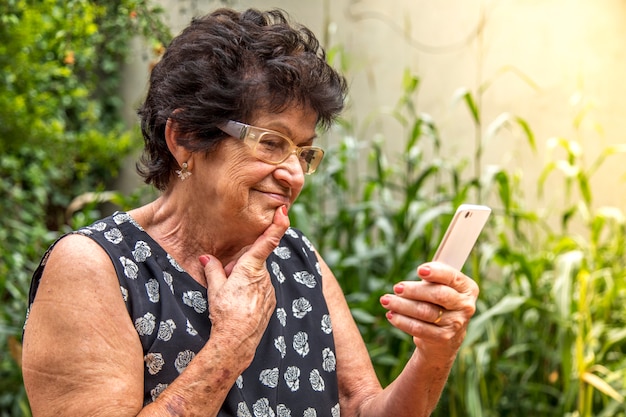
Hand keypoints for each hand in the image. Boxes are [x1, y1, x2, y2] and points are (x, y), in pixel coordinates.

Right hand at [199, 206, 289, 361]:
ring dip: (243, 281)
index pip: (267, 241)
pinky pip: (260, 290)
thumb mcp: (215, 289)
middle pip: (251, 262)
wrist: (237, 342)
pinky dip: (250, 292)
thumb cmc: (225, 312)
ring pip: (255, 277)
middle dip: (238, 267)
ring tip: (231, 298)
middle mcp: (264, 276)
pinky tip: (240, 305)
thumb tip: (206, 258)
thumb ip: (213, 269)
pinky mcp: (271, 302)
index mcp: (251, 268)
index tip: (284, 211)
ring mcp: (269, 290)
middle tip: (225, 281)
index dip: (277, 225)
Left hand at [380, 262, 478, 357]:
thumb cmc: (439, 303)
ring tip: (386, 300)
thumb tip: (421, 271)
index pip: (452, 277)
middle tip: (397, 288)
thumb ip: (434, 276)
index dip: (436, 272)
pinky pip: (419, 328)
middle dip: (414, 290)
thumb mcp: (441, 286)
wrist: (444, 338)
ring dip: (402, 305)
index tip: (419, 270)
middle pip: (438, 295)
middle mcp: (465, 306)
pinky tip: (391, 315)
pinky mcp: (443, 338)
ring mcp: (456, 324)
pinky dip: (402, 321)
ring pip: (425, 311)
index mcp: (468, 288)